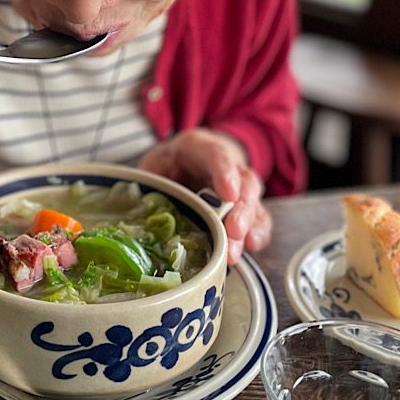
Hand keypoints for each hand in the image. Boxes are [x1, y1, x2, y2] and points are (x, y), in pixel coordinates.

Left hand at [137, 128, 270, 264]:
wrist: (182, 162)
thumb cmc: (167, 165)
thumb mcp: (153, 165)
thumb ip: (152, 182)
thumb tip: (141, 211)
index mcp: (199, 147)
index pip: (216, 155)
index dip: (224, 173)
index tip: (228, 195)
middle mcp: (227, 166)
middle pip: (243, 182)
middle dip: (240, 209)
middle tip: (233, 231)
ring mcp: (239, 188)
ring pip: (254, 203)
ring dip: (248, 227)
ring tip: (237, 251)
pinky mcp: (245, 210)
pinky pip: (259, 222)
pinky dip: (257, 235)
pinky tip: (251, 247)